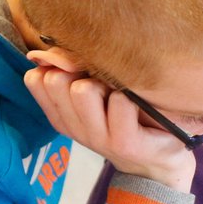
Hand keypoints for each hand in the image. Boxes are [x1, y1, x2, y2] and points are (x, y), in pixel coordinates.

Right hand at [24, 49, 195, 191]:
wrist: (167, 149)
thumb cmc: (131, 110)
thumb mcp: (97, 85)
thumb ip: (70, 67)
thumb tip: (40, 54)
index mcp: (61, 114)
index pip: (36, 79)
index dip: (60, 64)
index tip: (84, 72)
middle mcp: (73, 128)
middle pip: (57, 80)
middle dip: (84, 71)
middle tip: (108, 85)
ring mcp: (96, 138)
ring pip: (83, 90)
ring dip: (107, 83)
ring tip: (123, 97)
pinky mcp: (123, 144)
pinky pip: (119, 101)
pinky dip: (133, 97)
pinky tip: (140, 110)